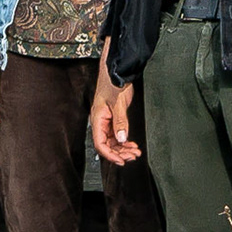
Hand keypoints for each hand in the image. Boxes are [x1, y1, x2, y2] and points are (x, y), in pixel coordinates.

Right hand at [91, 44, 141, 166]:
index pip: (100, 144)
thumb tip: (122, 139)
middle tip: (132, 157)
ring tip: (134, 152)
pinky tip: (132, 144)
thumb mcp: (118, 103)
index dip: (110, 154)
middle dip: (119, 153)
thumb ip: (120, 122)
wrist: (117, 70)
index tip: (120, 161)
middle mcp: (101, 122)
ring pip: (113, 141)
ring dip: (123, 148)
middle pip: (107, 145)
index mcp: (97, 119)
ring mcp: (107, 121)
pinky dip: (125, 141)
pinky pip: (117, 135)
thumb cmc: (113, 81)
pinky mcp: (114, 118)